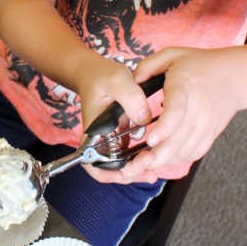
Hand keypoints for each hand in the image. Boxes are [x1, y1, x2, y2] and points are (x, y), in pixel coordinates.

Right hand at [76, 55, 159, 184]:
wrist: (94, 72)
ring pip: (121, 164)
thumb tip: (145, 120)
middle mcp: (100, 139)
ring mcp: (110, 138)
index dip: (107, 173)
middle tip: (150, 165)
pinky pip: (127, 154)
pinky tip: (154, 156)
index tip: (127, 170)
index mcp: (94, 130)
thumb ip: (132, 99)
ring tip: (154, 169)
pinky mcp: (119, 134)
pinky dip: (139, 159)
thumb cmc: (100, 76)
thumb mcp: (117, 81)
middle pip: (110, 169)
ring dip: (136, 169)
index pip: (92, 162)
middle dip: (130, 172)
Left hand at [118, 46, 240, 179]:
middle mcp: (199, 109)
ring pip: (185, 150)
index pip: (177, 112)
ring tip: (143, 165)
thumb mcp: (172, 55)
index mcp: (185, 87)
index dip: (164, 129)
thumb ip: (148, 66)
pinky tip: (163, 159)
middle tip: (136, 164)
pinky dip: (178, 159)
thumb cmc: (201, 64)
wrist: (235, 76)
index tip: (149, 140)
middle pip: (179, 139)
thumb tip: (132, 81)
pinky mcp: (211, 134)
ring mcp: (207, 125)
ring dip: (164, 161)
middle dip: (157, 156)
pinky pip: (194, 153)